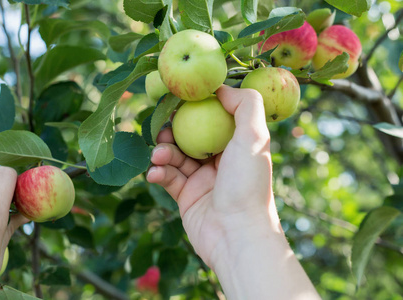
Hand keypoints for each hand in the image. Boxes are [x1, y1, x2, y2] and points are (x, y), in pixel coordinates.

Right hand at [147, 85, 273, 267]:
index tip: (178, 98)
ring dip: (163, 152)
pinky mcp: (186, 197)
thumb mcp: (254, 137)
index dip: (196, 108)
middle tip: (163, 128)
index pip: (214, 119)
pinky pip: (168, 178)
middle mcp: (220, 161)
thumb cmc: (247, 184)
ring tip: (159, 154)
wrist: (236, 236)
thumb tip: (222, 87)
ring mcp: (202, 180)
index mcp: (237, 146)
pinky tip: (155, 173)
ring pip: (176, 157)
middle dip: (174, 130)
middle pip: (190, 137)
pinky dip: (158, 172)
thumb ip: (245, 105)